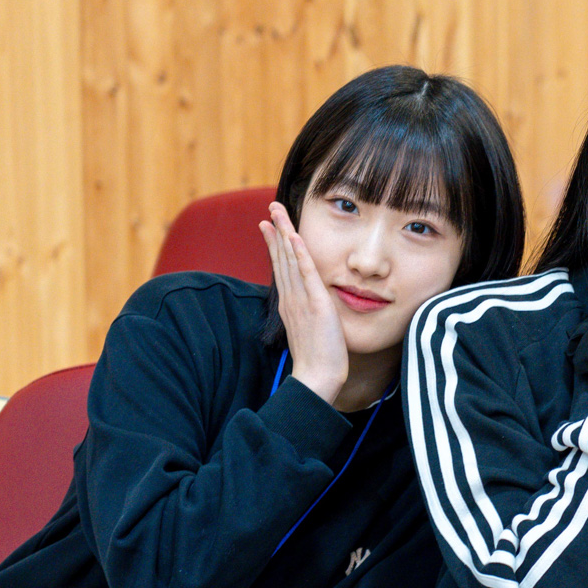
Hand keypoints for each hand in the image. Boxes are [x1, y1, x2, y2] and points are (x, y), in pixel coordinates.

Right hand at [259, 202, 347, 404]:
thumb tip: (310, 309)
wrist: (317, 378)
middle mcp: (292, 298)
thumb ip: (308, 315)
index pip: (282, 268)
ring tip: (277, 212)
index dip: (275, 245)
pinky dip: (300, 254)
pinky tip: (294, 236)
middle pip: (281, 258)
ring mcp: (301, 300)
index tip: (269, 226)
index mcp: (290, 303)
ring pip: (290, 260)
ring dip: (284, 233)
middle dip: (276, 231)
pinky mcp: (316, 304)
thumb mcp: (309, 331)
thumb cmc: (317, 360)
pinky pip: (306, 274)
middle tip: (270, 209)